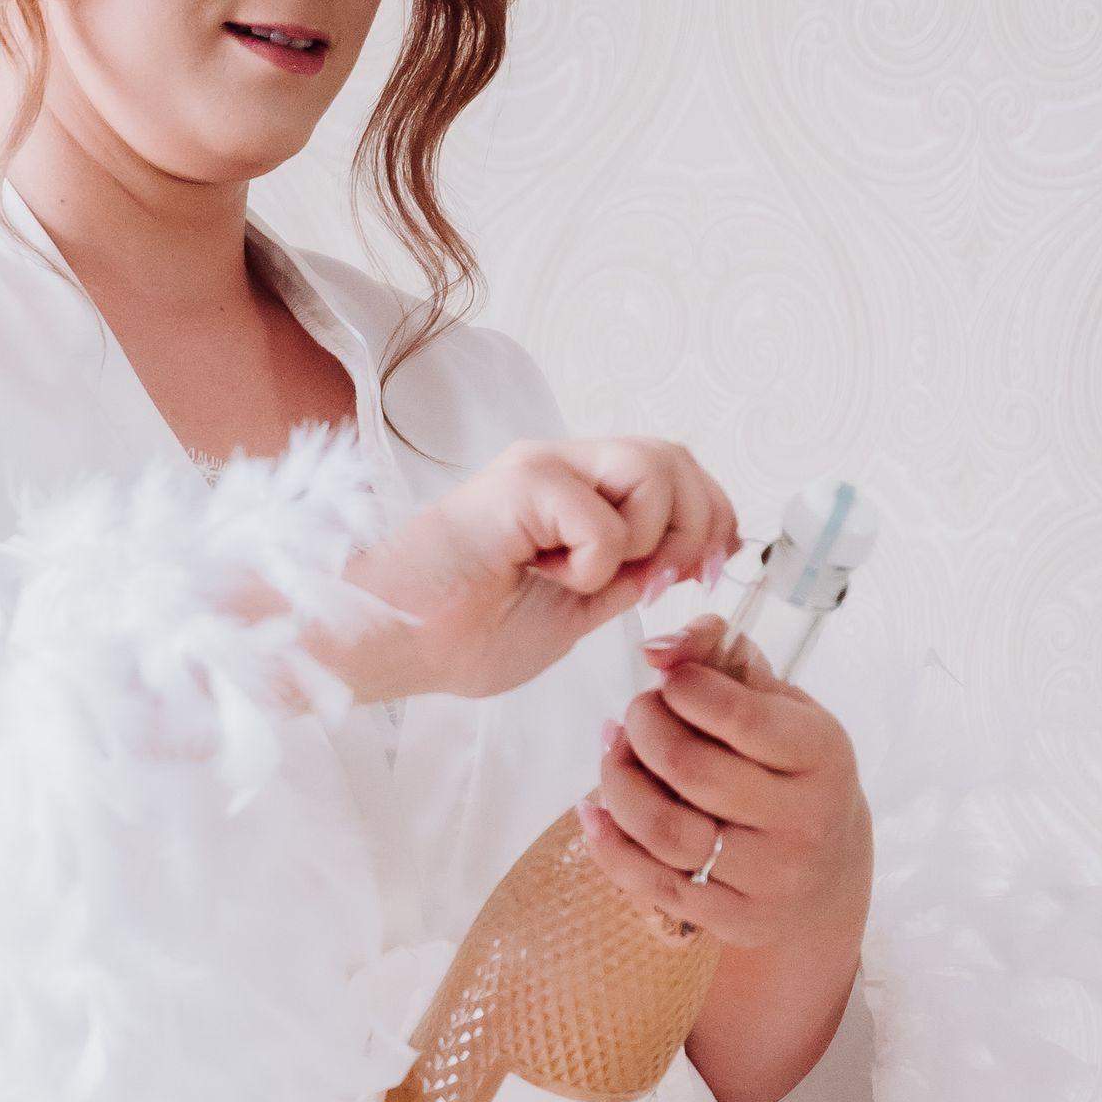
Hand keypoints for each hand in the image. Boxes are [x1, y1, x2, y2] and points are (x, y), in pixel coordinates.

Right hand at [312, 437, 738, 703]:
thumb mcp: (575, 613)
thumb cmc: (461, 635)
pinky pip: (604, 519)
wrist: (388, 643)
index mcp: (576, 491)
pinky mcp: (521, 482)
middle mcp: (562, 465)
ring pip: (654, 470)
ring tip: (587, 579)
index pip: (678, 470)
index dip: (713, 517)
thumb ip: (624, 581)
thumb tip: (679, 564)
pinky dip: (593, 564)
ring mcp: (542, 467)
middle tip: (659, 584)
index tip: (705, 576)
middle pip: (678, 458)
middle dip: (696, 527)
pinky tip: (545, 577)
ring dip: (644, 542)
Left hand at [577, 611, 872, 949]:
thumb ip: (724, 657)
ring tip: (613, 757)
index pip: (739, 716)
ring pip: (665, 831)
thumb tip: (657, 648)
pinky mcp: (736, 921)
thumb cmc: (791, 770)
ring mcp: (772, 878)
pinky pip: (651, 883)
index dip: (684, 687)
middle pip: (690, 769)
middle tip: (633, 716)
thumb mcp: (780, 704)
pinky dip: (607, 843)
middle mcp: (806, 821)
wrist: (828, 874)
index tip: (667, 680)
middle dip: (642, 730)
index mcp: (823, 755)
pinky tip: (594, 811)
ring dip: (617, 785)